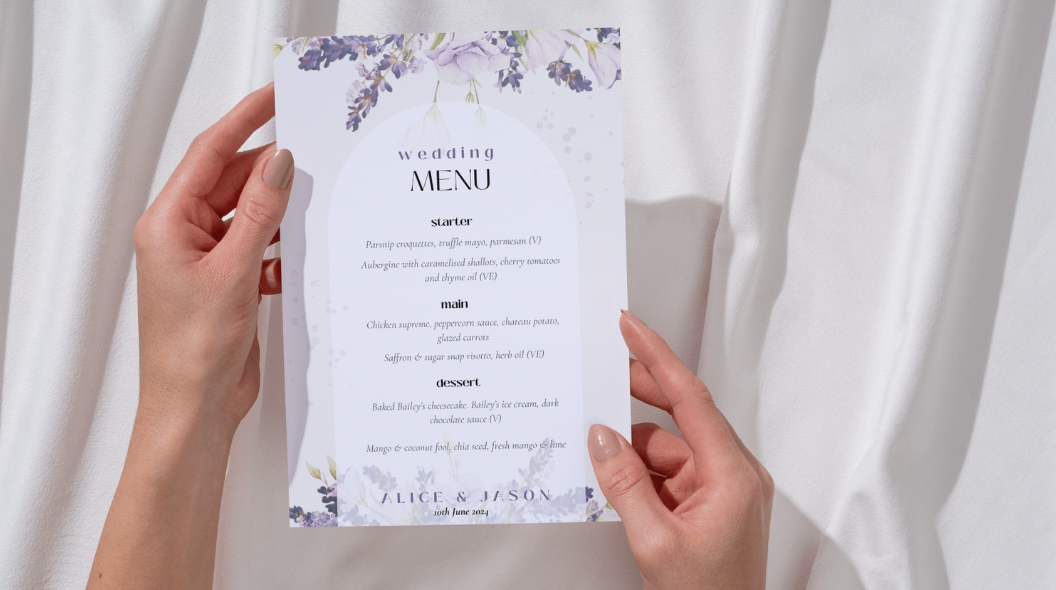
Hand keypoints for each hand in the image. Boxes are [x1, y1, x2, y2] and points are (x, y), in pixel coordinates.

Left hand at [133, 83, 290, 445]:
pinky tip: (300, 257)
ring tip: (316, 203)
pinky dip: (282, 249)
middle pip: (233, 181)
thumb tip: (279, 161)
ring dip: (280, 213)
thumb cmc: (193, 350)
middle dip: (271, 169)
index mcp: (169, 223)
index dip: (245, 119)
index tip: (276, 95)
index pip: (210, 154)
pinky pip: (261, 247)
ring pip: (251, 215)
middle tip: (315, 152)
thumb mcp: (233, 272)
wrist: (195, 409)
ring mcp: (208, 259)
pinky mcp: (230, 282)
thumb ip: (260, 212)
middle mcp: (185, 235)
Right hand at [588, 311, 773, 589]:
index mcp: (732, 475)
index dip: (657, 357)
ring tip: (600, 455)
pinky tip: (617, 481)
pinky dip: (642, 472)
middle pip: (683, 414)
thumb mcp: (654, 542)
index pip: (691, 398)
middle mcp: (735, 474)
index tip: (631, 328)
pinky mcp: (713, 502)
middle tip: (603, 370)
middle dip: (641, 394)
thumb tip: (601, 436)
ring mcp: (725, 488)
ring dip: (634, 449)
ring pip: (670, 446)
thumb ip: (623, 484)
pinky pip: (671, 471)